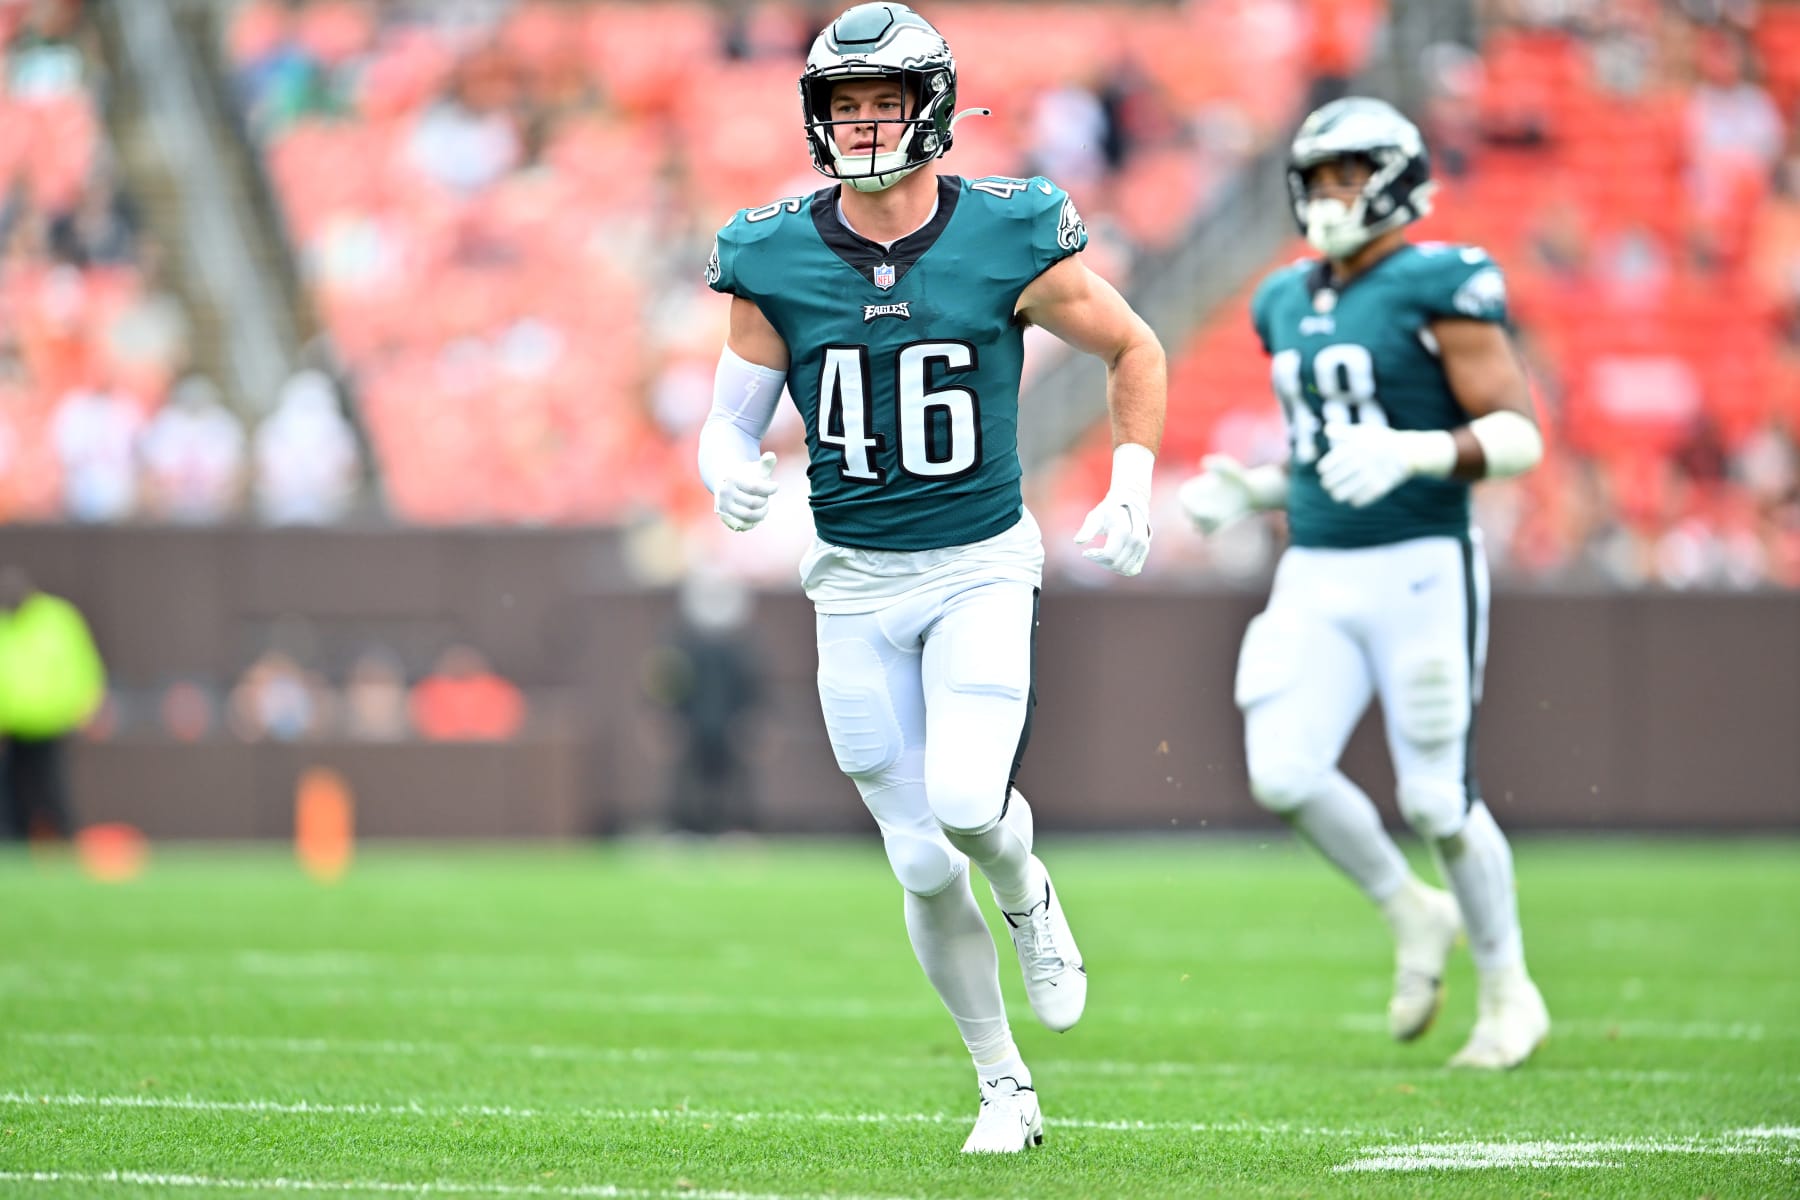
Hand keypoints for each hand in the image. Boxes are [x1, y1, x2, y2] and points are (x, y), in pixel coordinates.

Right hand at [714, 451, 777, 531]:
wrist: (726, 484)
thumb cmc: (746, 475)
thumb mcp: (756, 468)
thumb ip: (766, 463)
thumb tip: (771, 456)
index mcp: (731, 478)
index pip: (755, 487)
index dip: (770, 488)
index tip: (776, 486)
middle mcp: (724, 493)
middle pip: (754, 502)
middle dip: (765, 501)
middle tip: (767, 498)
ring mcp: (723, 506)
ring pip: (749, 515)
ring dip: (762, 513)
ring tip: (765, 507)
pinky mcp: (724, 517)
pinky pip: (743, 525)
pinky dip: (754, 522)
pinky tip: (757, 515)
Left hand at [1075, 493, 1151, 575]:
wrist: (1128, 506)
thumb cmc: (1108, 513)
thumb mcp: (1095, 517)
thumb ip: (1087, 530)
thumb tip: (1077, 541)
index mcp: (1123, 530)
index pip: (1109, 555)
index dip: (1095, 557)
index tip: (1085, 553)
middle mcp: (1136, 540)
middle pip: (1115, 564)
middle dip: (1100, 561)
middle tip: (1093, 553)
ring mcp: (1143, 547)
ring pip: (1123, 569)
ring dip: (1109, 566)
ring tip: (1102, 555)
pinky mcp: (1144, 553)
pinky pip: (1131, 570)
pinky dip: (1120, 568)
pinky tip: (1112, 558)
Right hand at [1178, 454, 1255, 534]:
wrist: (1248, 491)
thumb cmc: (1236, 477)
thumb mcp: (1227, 468)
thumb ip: (1216, 464)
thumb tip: (1204, 463)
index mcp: (1194, 490)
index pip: (1183, 498)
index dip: (1187, 502)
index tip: (1197, 504)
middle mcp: (1197, 505)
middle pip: (1188, 514)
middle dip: (1195, 515)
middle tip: (1209, 513)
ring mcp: (1206, 517)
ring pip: (1196, 527)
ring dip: (1202, 525)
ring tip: (1215, 520)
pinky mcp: (1215, 526)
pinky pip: (1207, 535)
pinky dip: (1210, 533)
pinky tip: (1222, 524)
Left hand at [1317, 423, 1452, 508]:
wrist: (1408, 451)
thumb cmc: (1381, 440)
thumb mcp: (1363, 431)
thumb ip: (1342, 432)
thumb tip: (1326, 429)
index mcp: (1352, 449)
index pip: (1325, 467)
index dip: (1323, 471)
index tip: (1324, 472)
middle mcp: (1359, 462)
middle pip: (1330, 482)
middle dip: (1328, 484)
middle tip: (1329, 484)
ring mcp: (1369, 476)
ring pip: (1340, 495)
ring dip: (1337, 494)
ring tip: (1337, 493)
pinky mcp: (1379, 488)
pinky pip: (1357, 502)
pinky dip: (1354, 500)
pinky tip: (1354, 497)